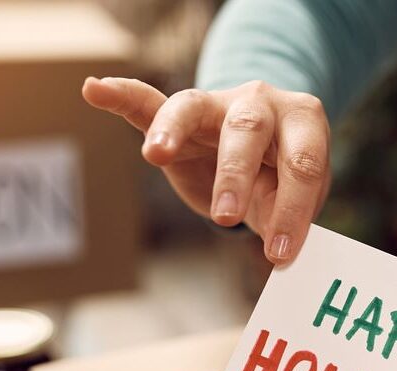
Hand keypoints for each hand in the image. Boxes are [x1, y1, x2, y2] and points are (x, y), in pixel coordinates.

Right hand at [82, 76, 330, 265]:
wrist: (267, 148)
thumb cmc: (284, 177)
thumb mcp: (292, 198)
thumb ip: (283, 216)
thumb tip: (278, 255)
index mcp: (303, 121)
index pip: (301, 163)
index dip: (293, 209)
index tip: (280, 253)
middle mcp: (260, 103)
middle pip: (247, 131)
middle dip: (236, 176)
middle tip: (225, 219)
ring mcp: (217, 104)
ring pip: (193, 107)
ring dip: (174, 132)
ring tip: (154, 155)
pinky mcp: (180, 115)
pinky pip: (147, 101)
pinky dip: (121, 95)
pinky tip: (94, 90)